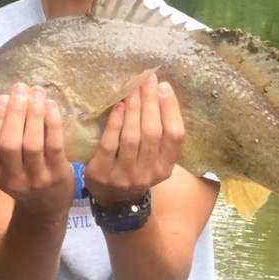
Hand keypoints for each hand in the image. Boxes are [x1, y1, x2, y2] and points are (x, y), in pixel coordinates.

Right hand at [0, 83, 74, 220]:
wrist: (45, 208)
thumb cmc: (22, 176)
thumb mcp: (2, 167)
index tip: (3, 98)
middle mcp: (12, 178)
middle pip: (10, 143)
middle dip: (16, 112)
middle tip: (21, 88)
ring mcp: (36, 178)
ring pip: (33, 143)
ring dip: (35, 114)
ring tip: (37, 93)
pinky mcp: (58, 175)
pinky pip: (54, 146)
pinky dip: (53, 124)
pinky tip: (52, 106)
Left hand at [84, 74, 184, 207]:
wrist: (112, 199)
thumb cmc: (135, 167)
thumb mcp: (154, 158)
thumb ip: (159, 132)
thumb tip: (159, 90)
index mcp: (166, 167)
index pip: (175, 136)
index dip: (171, 109)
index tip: (164, 86)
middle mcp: (149, 173)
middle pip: (153, 133)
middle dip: (150, 102)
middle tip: (146, 80)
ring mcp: (125, 175)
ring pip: (132, 137)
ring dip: (134, 109)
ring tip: (133, 89)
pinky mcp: (102, 173)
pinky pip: (110, 144)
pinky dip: (115, 123)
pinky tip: (118, 106)